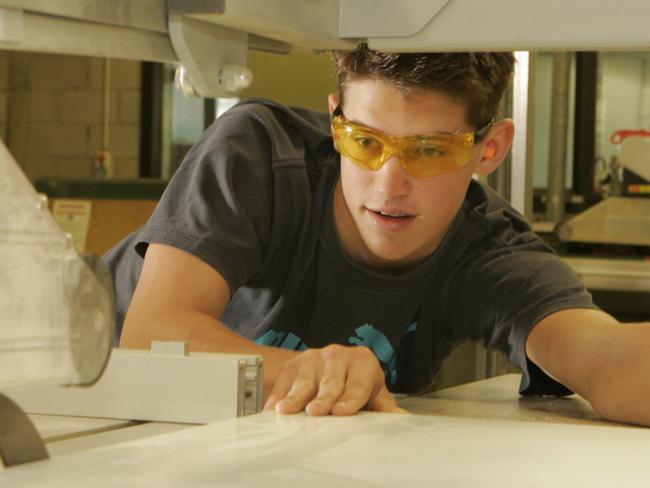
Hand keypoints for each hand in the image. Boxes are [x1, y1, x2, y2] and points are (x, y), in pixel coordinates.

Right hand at [263, 344, 406, 415]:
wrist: (333, 366)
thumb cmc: (357, 384)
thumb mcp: (374, 392)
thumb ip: (385, 408)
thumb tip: (402, 420)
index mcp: (362, 362)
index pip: (357, 383)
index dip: (350, 398)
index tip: (341, 412)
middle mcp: (337, 356)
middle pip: (330, 381)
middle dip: (323, 397)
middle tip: (316, 411)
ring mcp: (312, 359)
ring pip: (304, 380)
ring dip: (295, 396)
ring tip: (286, 409)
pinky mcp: (292, 366)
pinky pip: (284, 384)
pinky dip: (278, 398)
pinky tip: (273, 410)